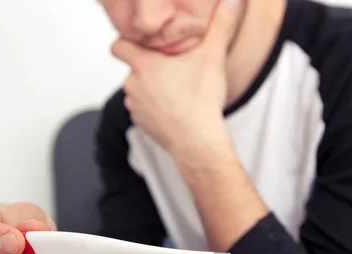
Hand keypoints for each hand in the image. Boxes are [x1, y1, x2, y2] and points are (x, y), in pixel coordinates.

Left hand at [112, 0, 239, 153]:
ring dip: (153, 88)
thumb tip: (234, 1)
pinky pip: (144, 109)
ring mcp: (135, 107)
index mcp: (143, 65)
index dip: (128, 41)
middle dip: (151, 67)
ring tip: (178, 90)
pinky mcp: (141, 124)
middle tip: (175, 68)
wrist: (197, 142)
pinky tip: (176, 108)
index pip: (118, 45)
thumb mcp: (213, 56)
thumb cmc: (201, 101)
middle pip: (134, 68)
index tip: (144, 43)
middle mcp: (132, 85)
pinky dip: (156, 108)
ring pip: (139, 89)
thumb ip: (222, 25)